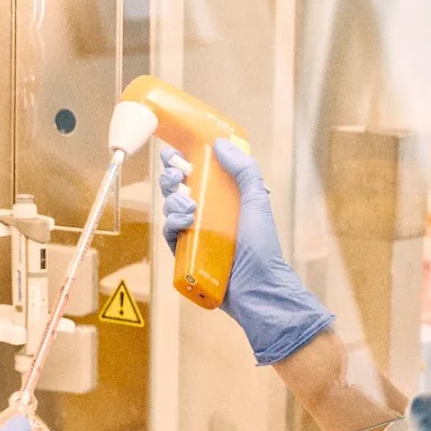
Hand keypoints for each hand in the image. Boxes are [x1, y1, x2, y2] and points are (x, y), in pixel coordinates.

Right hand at [160, 140, 334, 364]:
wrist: (256, 287)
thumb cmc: (261, 247)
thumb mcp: (257, 201)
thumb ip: (244, 171)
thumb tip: (221, 144)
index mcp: (226, 198)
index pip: (199, 173)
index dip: (184, 161)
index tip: (175, 153)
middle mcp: (210, 213)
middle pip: (179, 187)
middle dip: (172, 177)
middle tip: (177, 176)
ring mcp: (196, 232)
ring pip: (171, 207)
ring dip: (174, 199)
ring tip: (188, 205)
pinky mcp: (186, 252)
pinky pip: (170, 232)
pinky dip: (172, 223)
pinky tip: (184, 221)